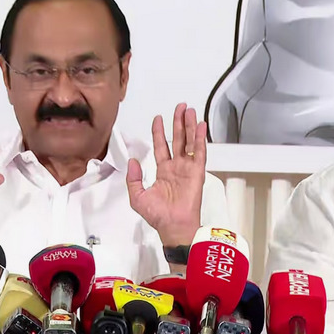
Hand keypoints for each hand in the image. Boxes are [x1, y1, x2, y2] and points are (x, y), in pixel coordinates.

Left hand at [127, 103, 206, 246]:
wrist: (172, 226)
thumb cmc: (158, 216)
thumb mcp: (137, 197)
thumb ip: (133, 178)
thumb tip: (132, 161)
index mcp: (163, 172)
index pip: (161, 147)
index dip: (159, 132)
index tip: (158, 119)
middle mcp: (176, 167)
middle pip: (178, 139)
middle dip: (178, 123)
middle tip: (180, 107)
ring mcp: (188, 169)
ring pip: (189, 142)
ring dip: (190, 126)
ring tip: (190, 110)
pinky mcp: (197, 172)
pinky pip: (200, 152)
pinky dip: (201, 138)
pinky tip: (201, 126)